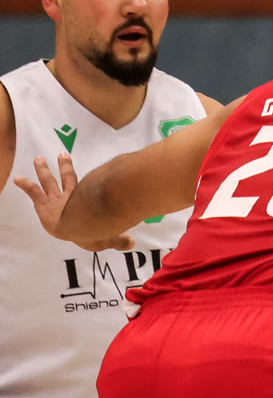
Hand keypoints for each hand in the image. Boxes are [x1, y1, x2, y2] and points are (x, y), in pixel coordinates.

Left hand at [12, 154, 132, 251]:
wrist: (81, 226)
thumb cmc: (96, 233)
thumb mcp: (110, 239)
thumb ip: (120, 241)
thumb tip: (132, 242)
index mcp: (88, 206)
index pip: (88, 196)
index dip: (91, 192)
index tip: (95, 184)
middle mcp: (73, 198)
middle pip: (68, 179)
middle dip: (65, 167)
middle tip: (62, 155)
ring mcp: (58, 199)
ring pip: (50, 181)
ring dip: (43, 169)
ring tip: (38, 159)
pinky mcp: (45, 204)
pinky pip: (33, 192)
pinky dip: (24, 185)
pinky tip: (16, 178)